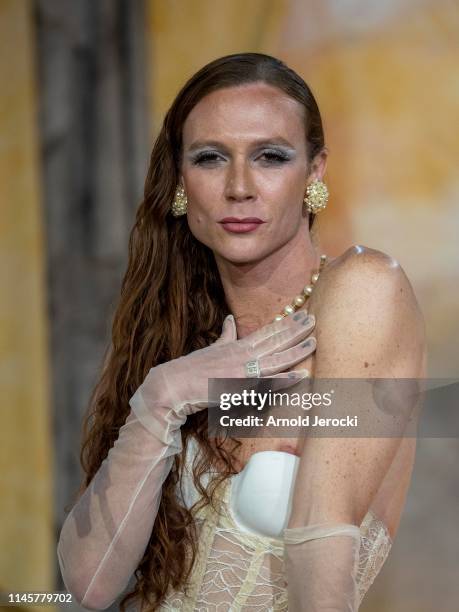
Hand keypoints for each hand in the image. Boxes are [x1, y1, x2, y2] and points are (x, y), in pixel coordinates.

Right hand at [129, 310, 315, 425]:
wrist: (173, 386)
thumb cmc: (190, 370)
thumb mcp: (211, 348)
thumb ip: (225, 336)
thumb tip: (231, 319)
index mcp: (237, 345)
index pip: (267, 331)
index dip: (286, 323)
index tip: (302, 314)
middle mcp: (242, 355)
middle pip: (274, 340)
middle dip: (296, 330)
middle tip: (315, 319)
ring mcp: (241, 371)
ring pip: (274, 359)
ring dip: (295, 350)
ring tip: (314, 342)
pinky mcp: (238, 388)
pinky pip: (266, 383)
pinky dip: (283, 379)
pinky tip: (299, 375)